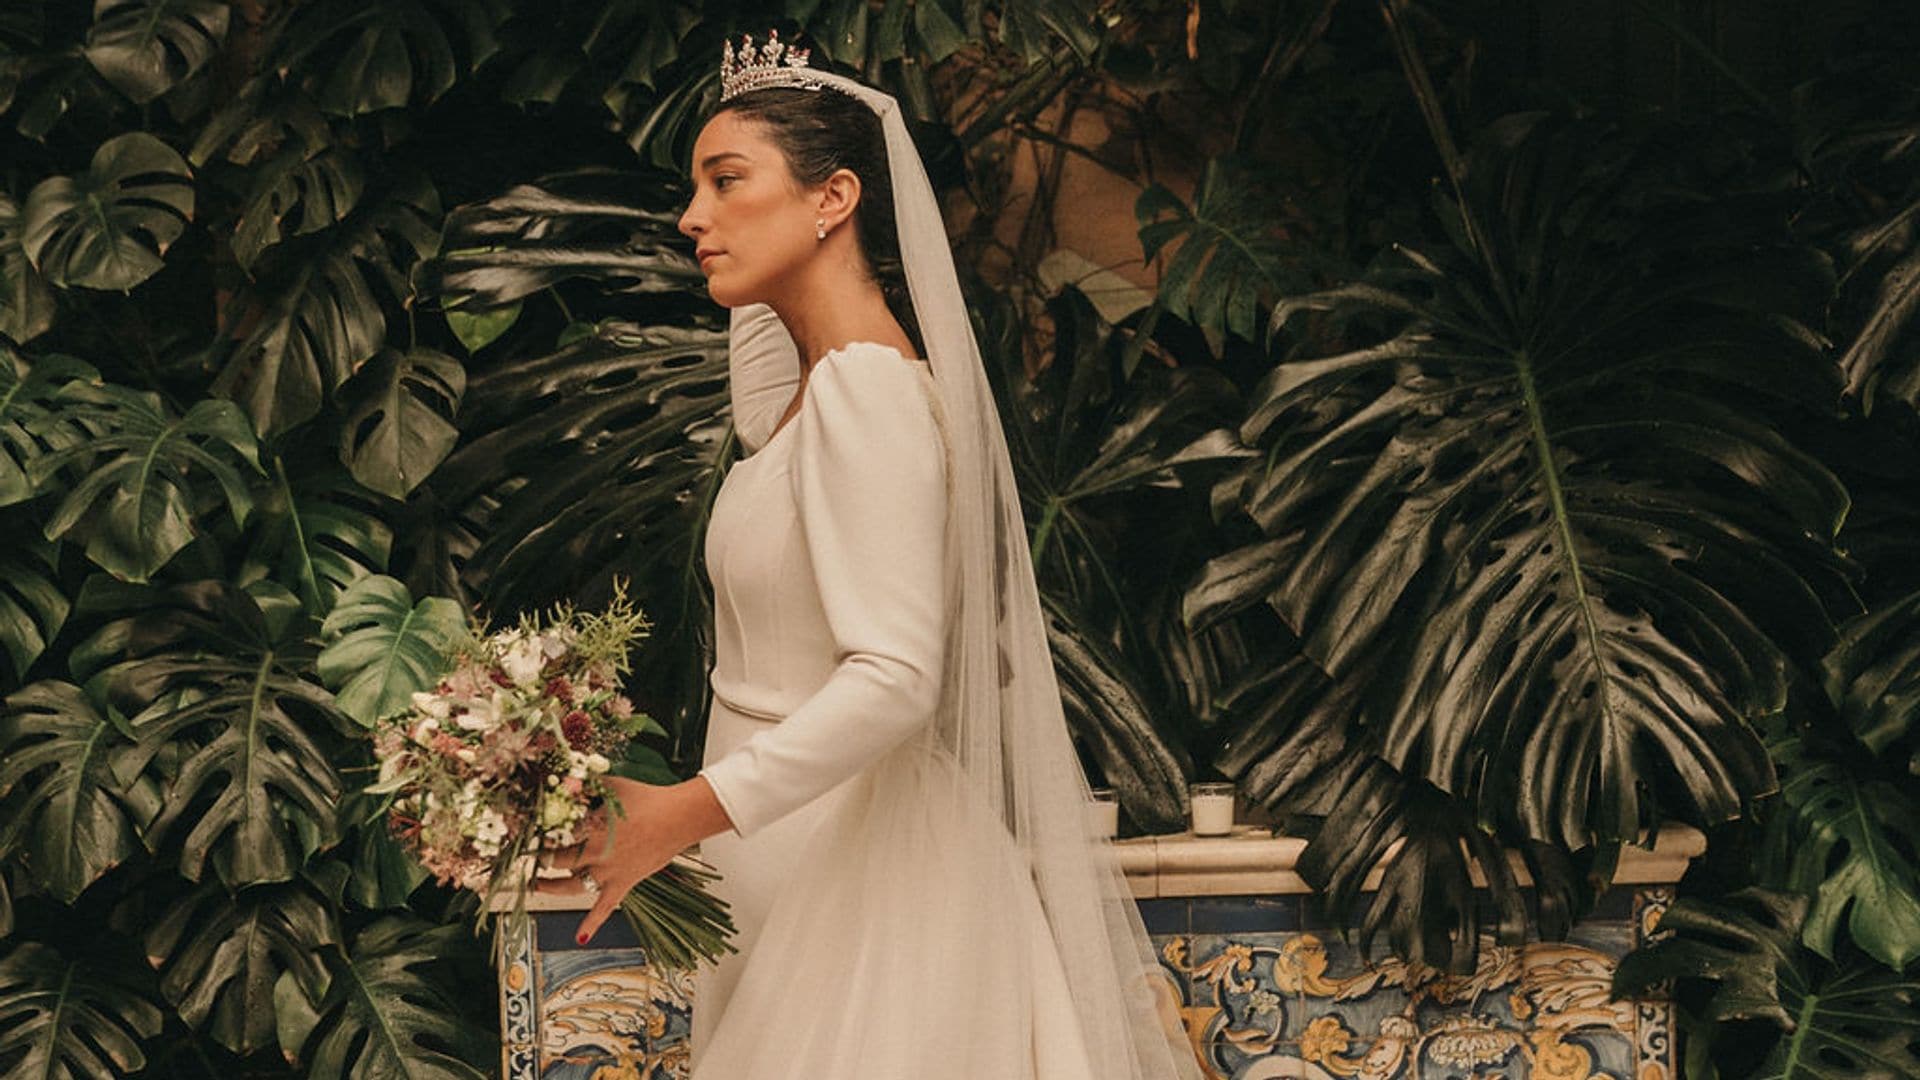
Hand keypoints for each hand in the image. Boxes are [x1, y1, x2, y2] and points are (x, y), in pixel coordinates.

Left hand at [538, 775, 732, 944]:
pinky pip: (604, 908)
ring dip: (550, 887)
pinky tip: (579, 938)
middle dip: (542, 858)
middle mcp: (595, 854)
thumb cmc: (649, 798)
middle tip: (531, 855)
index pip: (555, 835)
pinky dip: (591, 924)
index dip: (540, 835)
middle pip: (558, 861)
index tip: (529, 833)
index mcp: (590, 828)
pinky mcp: (623, 884)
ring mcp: (608, 873)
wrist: (679, 818)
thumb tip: (570, 780)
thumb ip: (590, 787)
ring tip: (536, 884)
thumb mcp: (614, 787)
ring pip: (571, 886)